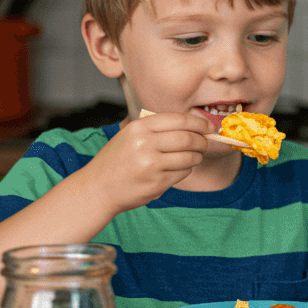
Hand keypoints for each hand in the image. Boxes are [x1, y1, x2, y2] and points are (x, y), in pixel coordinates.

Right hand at [81, 111, 210, 214]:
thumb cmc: (118, 160)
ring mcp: (151, 164)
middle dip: (202, 141)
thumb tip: (195, 125)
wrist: (98, 188)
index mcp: (139, 127)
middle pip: (188, 138)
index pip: (179, 119)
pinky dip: (186, 170)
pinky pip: (183, 173)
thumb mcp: (130, 135)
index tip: (209, 127)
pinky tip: (178, 169)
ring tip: (194, 157)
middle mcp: (145, 144)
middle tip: (205, 144)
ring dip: (197, 157)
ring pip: (189, 157)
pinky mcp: (156, 183)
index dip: (199, 123)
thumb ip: (157, 128)